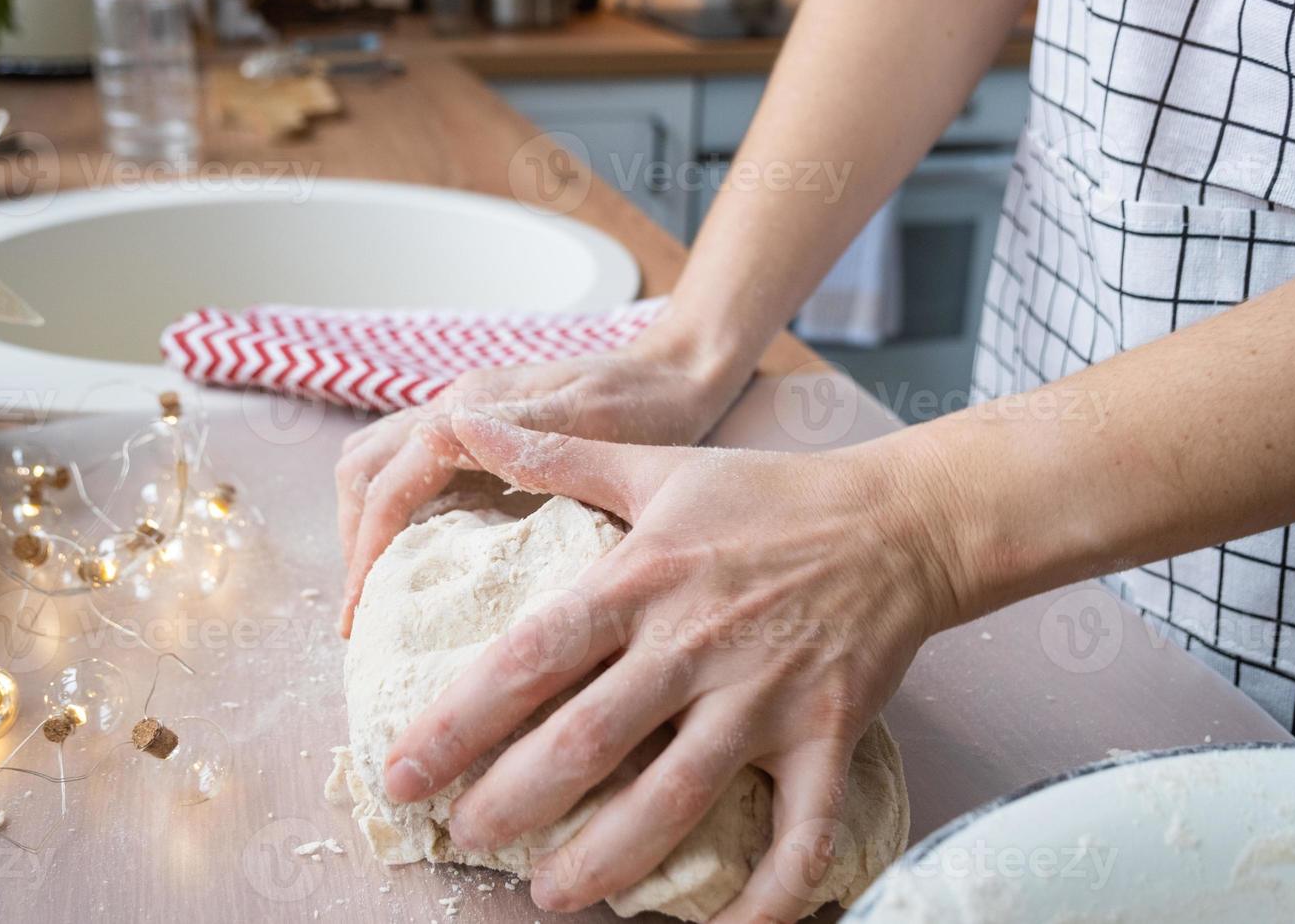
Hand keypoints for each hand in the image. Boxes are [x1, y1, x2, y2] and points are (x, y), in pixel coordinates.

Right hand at [334, 330, 748, 636]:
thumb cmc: (644, 401)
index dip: (368, 550)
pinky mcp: (479, 437)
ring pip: (378, 466)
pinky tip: (421, 560)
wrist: (675, 375)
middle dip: (355, 540)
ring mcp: (464, 420)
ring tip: (382, 589)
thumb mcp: (591, 420)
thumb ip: (519, 432)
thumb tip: (437, 437)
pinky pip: (415, 472)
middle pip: (364, 470)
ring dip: (369, 525)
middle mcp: (455, 408)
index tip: (363, 613)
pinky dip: (399, 514)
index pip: (388, 482)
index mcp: (471, 407)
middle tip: (364, 609)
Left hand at [382, 412, 963, 921]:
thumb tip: (461, 418)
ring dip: (608, 858)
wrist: (894, 522)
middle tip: (461, 838)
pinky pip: (800, 831)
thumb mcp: (656, 466)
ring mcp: (763, 697)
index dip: (457, 721)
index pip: (530, 658)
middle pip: (587, 740)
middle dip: (512, 801)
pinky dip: (769, 894)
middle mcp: (693, 644)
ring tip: (553, 894)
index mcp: (641, 580)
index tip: (400, 769)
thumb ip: (554, 456)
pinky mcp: (825, 735)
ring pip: (675, 798)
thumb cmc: (765, 496)